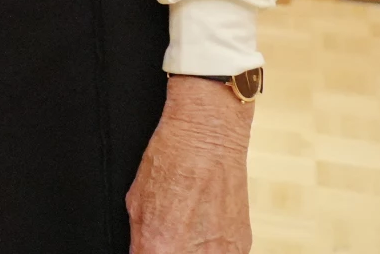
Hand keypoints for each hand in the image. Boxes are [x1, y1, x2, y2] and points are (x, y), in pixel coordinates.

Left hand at [127, 75, 253, 252]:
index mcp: (159, 247)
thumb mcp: (137, 201)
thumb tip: (142, 251)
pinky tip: (207, 222)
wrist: (209, 136)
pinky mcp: (242, 245)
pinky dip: (214, 246)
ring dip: (193, 250)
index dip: (147, 252)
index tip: (150, 246)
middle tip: (171, 233)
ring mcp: (222, 253)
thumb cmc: (172, 160)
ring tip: (189, 226)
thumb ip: (140, 237)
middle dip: (170, 249)